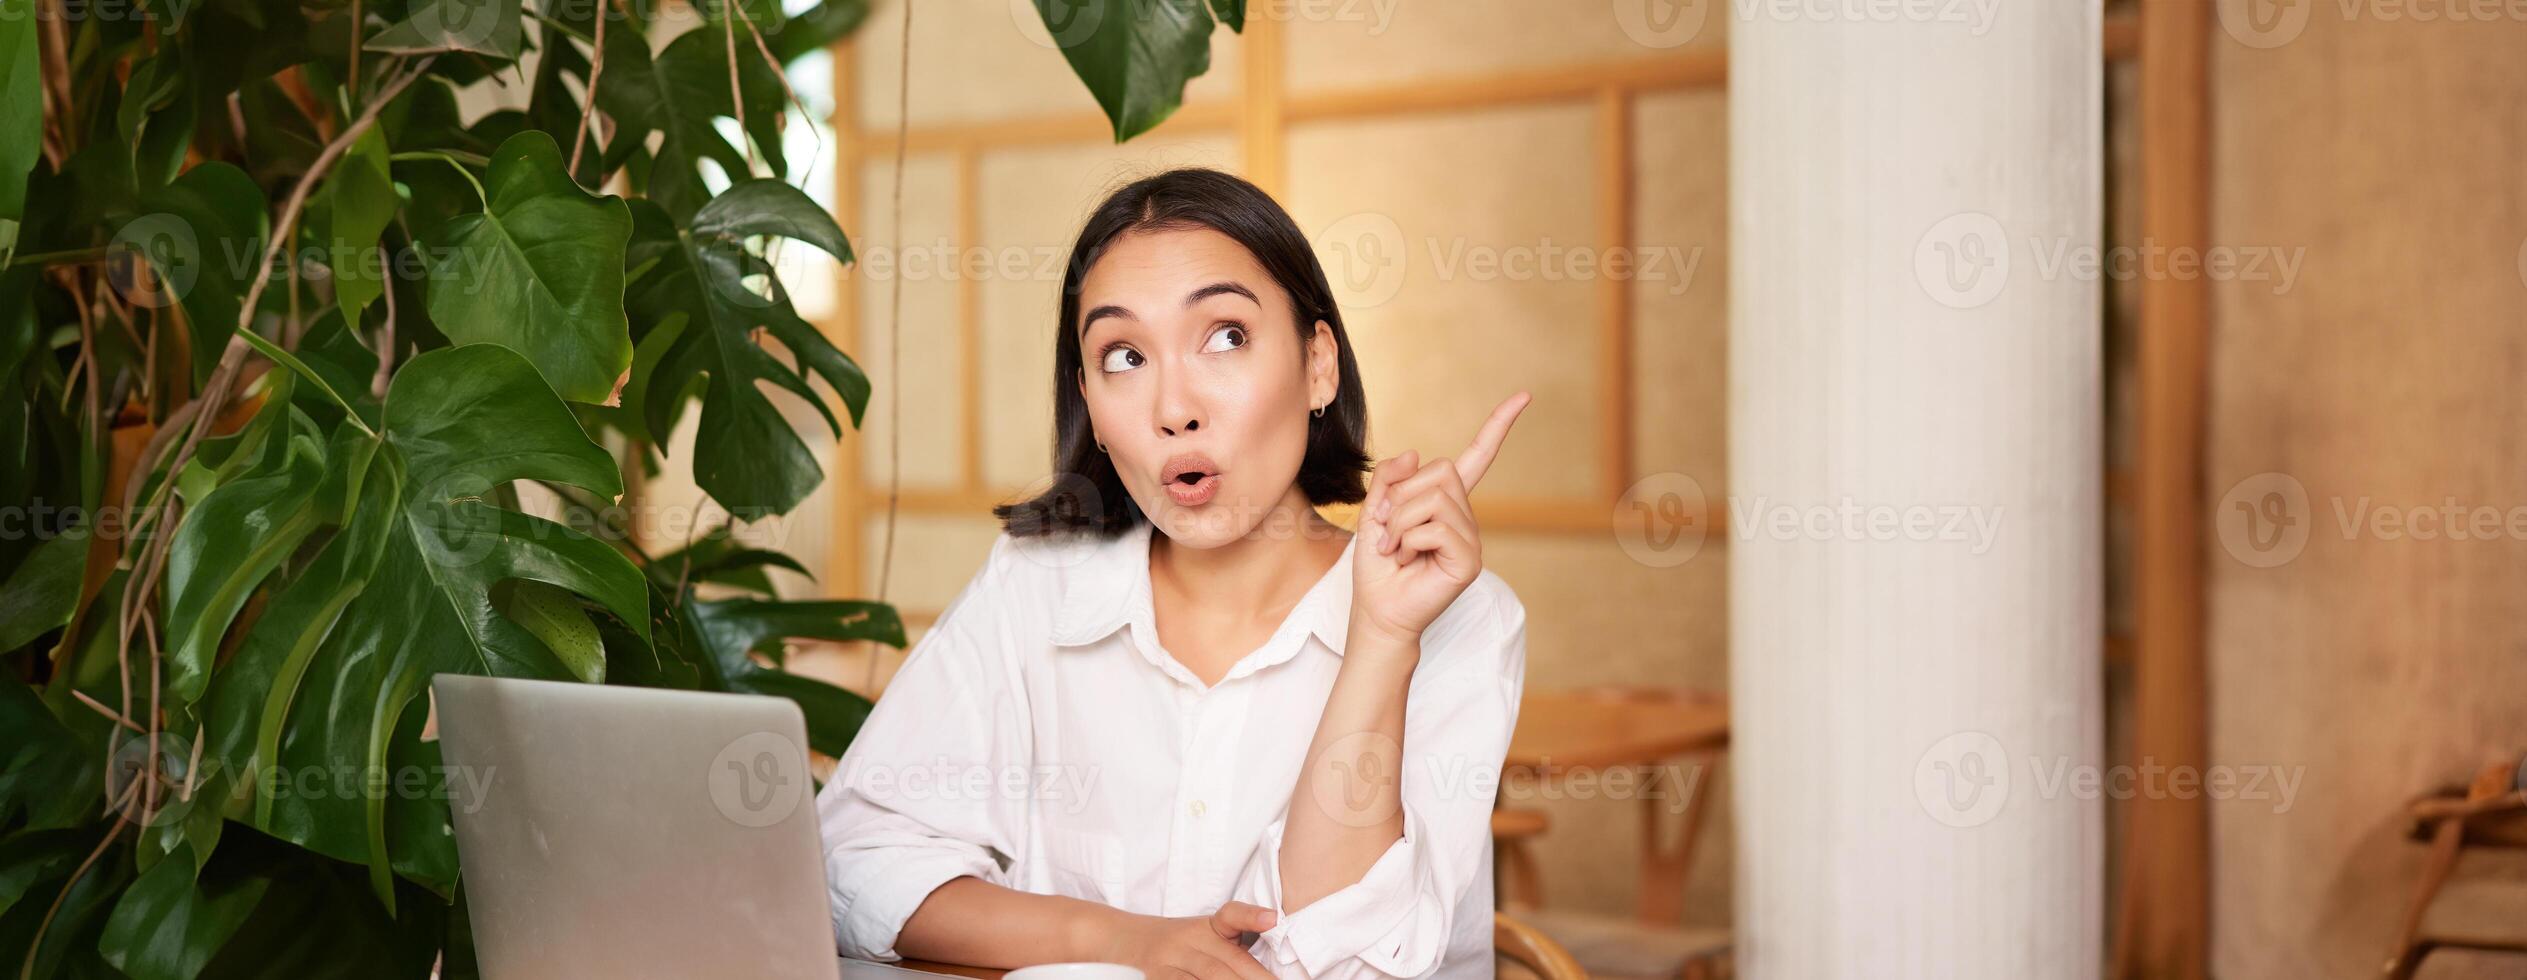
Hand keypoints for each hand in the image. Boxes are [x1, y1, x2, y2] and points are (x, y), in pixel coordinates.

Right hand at [1095, 903, 1278, 979]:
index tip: (1273, 919)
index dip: (1252, 916)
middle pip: (1228, 962)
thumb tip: (1270, 971)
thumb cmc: (1178, 944)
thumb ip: (1235, 948)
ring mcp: (1170, 959)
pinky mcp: (1156, 976)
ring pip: (1209, 977)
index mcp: (1208, 927)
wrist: (1124, 939)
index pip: (1231, 916)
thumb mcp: (1206, 936)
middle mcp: (1189, 939)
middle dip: (1256, 979)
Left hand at [1351, 392, 1529, 645]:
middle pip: (1440, 470)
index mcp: (1447, 502)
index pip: (1478, 457)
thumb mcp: (1373, 510)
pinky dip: (1407, 540)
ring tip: (1395, 549)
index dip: (1498, 426)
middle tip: (1389, 531)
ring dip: (1398, 523)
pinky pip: (1434, 528)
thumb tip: (1417, 454)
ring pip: (1432, 498)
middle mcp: (1465, 517)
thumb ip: (1390, 477)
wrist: (1377, 612)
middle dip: (1401, 498)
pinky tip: (1406, 560)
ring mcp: (1471, 539)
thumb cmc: (1378, 566)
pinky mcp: (1469, 561)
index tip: (1524, 396)